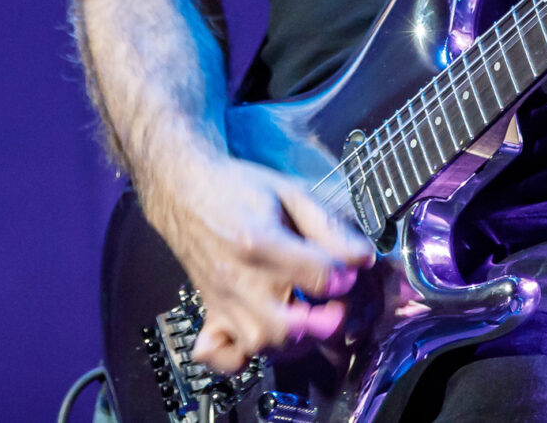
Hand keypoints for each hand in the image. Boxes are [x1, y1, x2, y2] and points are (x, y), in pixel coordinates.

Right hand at [142, 149, 373, 373]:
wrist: (184, 190)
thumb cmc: (238, 188)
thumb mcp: (290, 193)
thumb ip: (328, 226)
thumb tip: (362, 258)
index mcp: (260, 241)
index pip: (317, 277)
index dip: (343, 278)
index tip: (348, 271)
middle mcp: (237, 278)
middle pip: (287, 327)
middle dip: (322, 322)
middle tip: (333, 304)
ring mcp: (221, 300)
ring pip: (261, 345)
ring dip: (294, 340)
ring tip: (306, 317)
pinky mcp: (210, 312)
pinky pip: (220, 355)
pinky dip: (243, 357)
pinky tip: (262, 337)